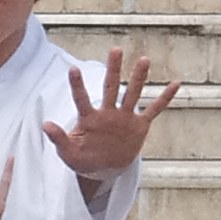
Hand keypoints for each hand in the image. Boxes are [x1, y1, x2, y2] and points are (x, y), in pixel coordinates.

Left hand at [43, 49, 179, 176]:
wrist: (104, 170)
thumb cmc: (83, 160)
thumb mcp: (68, 153)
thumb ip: (59, 139)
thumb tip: (45, 124)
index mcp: (89, 119)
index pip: (81, 99)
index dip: (77, 85)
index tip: (73, 69)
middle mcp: (108, 113)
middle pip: (110, 87)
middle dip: (114, 69)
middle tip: (115, 49)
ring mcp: (124, 118)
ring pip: (133, 93)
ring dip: (139, 78)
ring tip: (143, 59)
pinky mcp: (139, 126)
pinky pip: (154, 110)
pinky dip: (165, 98)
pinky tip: (175, 84)